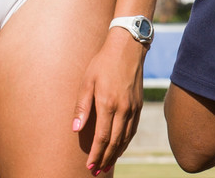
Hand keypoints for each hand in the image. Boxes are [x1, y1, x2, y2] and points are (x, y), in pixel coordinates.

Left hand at [72, 30, 147, 174]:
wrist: (128, 48)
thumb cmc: (103, 63)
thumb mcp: (86, 82)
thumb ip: (82, 106)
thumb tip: (76, 129)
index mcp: (109, 103)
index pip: (102, 137)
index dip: (96, 154)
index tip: (89, 166)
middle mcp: (124, 108)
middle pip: (115, 141)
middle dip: (106, 158)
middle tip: (97, 171)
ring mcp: (134, 106)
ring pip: (126, 137)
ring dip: (117, 153)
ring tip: (108, 163)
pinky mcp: (139, 103)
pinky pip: (133, 128)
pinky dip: (127, 141)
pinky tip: (121, 146)